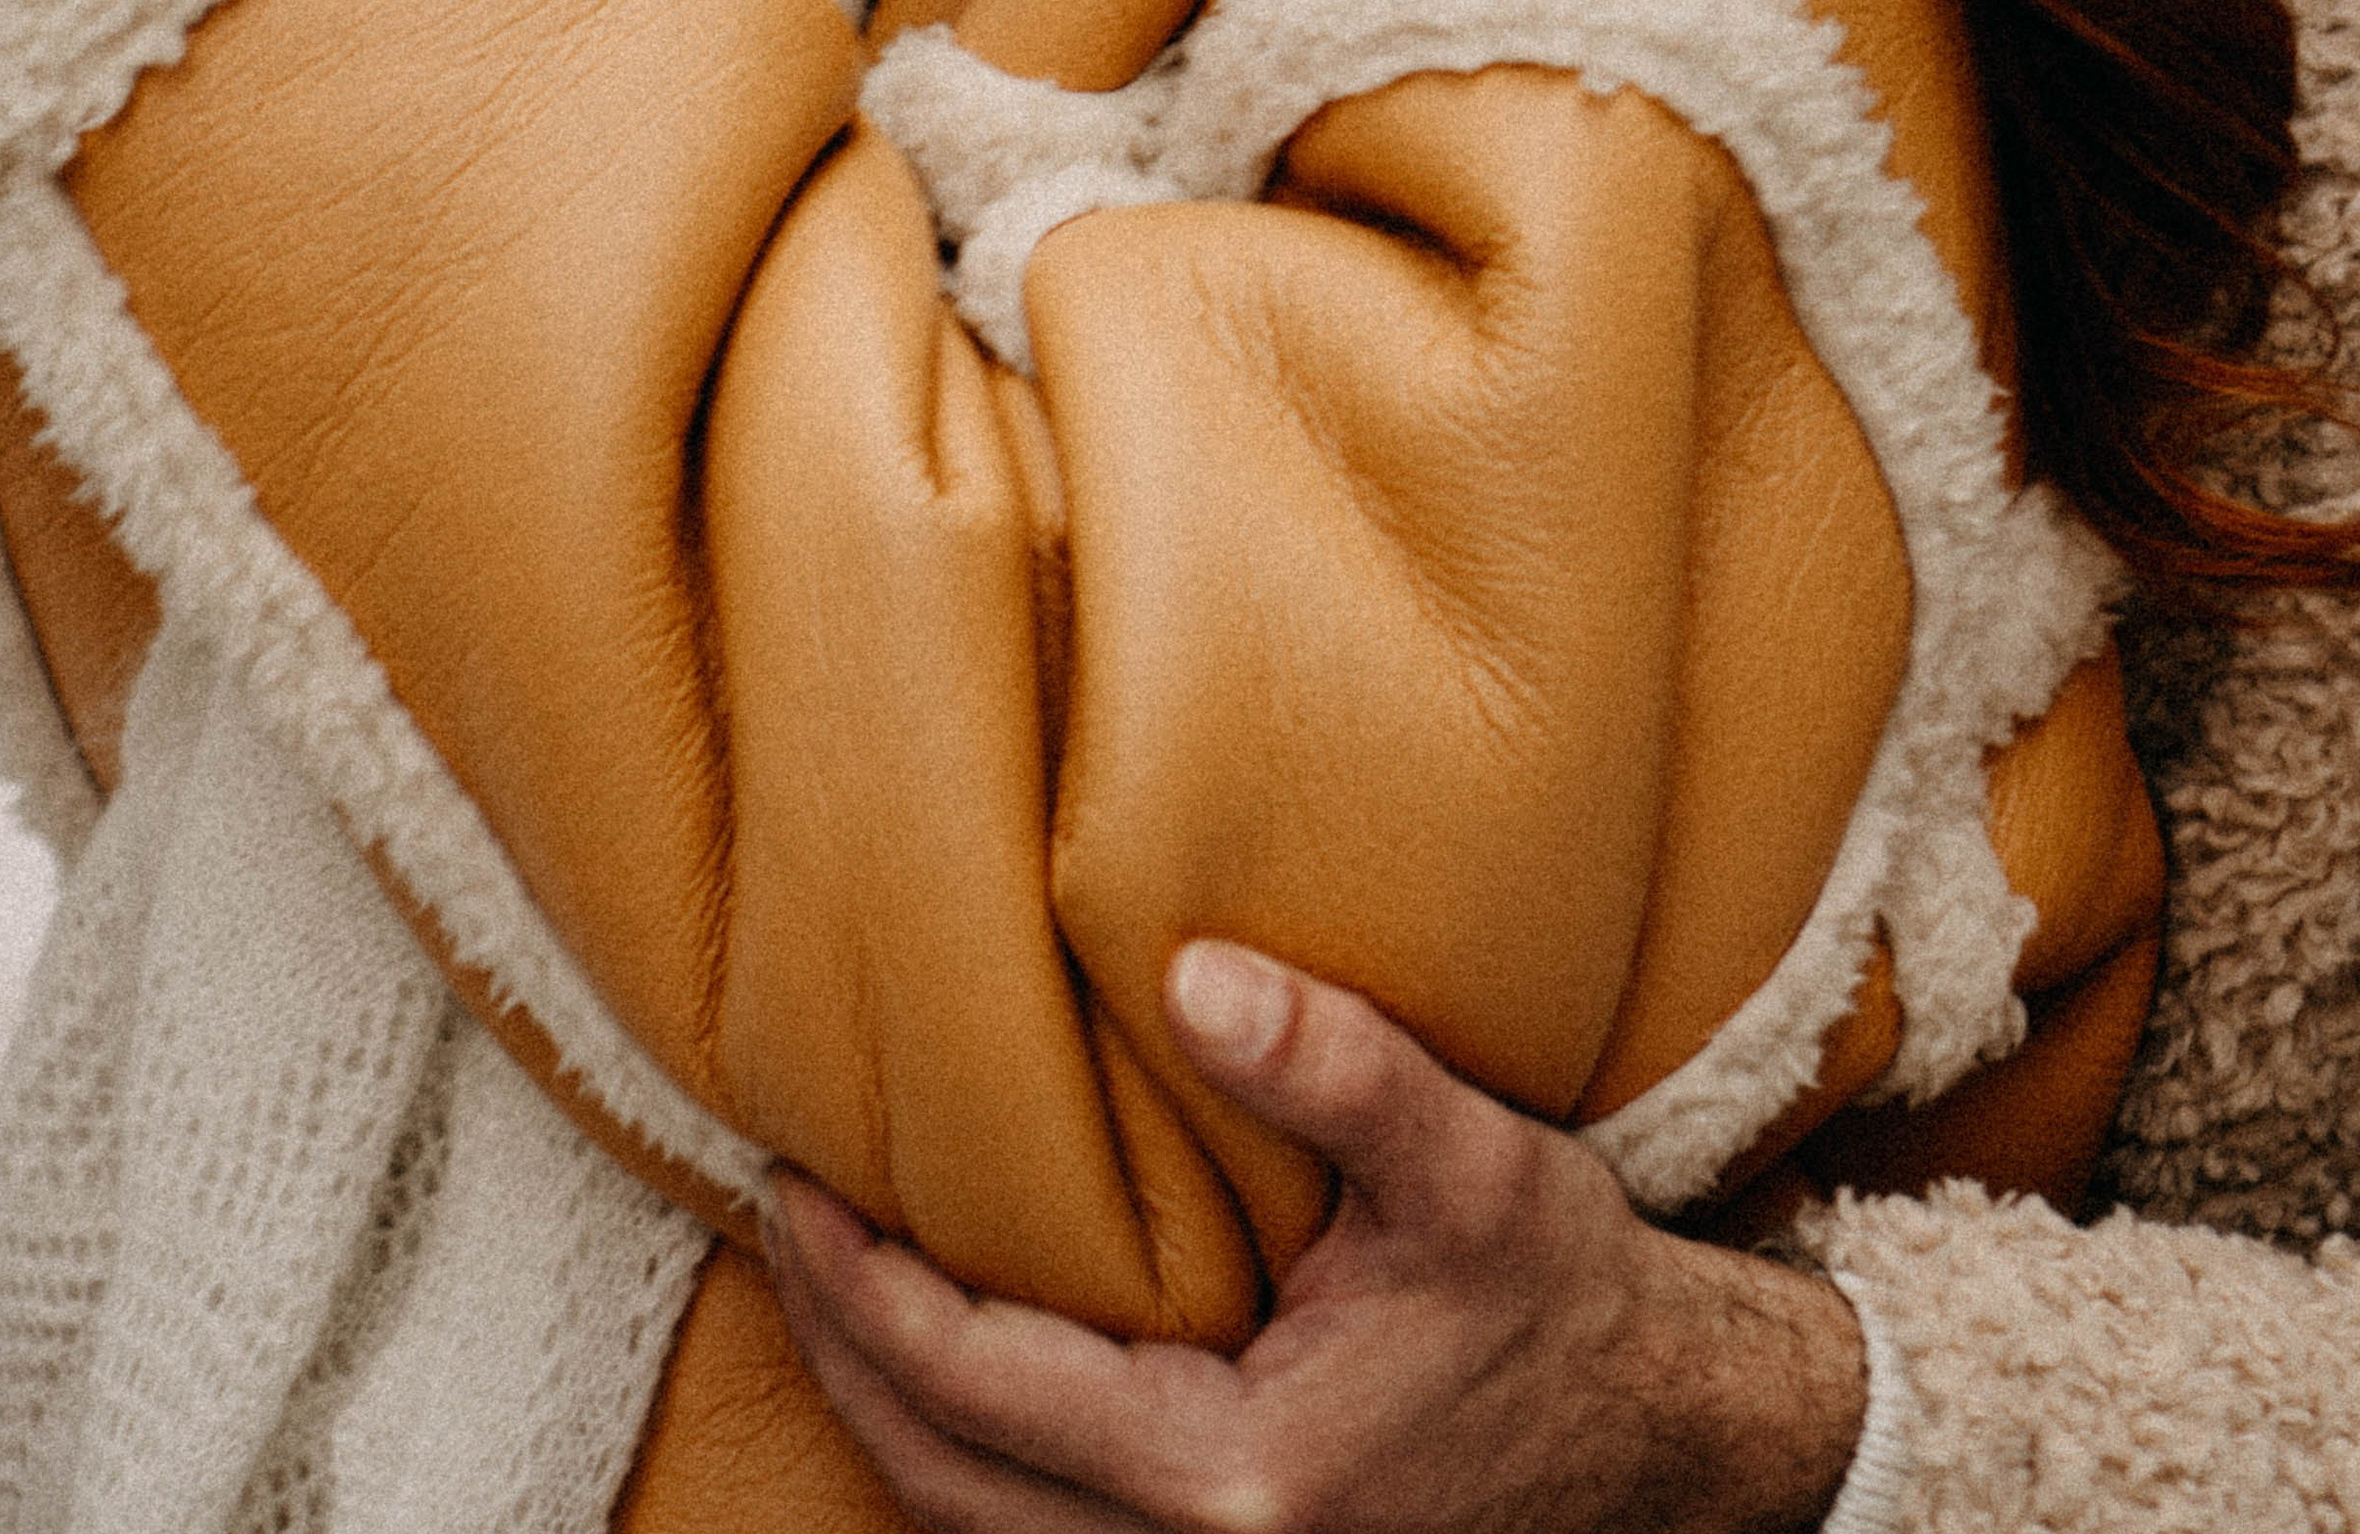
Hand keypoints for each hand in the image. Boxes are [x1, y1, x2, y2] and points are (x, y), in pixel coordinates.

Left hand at [766, 945, 1865, 1533]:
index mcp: (1236, 1482)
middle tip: (779, 1214)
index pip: (981, 1384)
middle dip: (842, 1350)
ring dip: (890, 1406)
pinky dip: (964, 1450)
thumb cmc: (1562, 1296)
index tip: (792, 1183)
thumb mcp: (1469, 1166)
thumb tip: (1190, 971)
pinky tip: (948, 1351)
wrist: (1670, 1436)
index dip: (865, 1288)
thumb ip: (1333, 1069)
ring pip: (974, 1527)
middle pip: (940, 1479)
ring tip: (833, 1272)